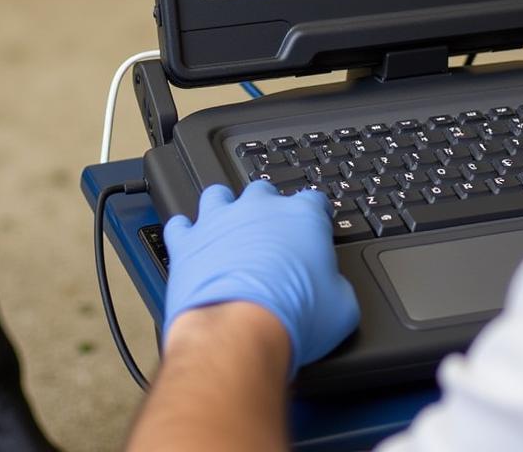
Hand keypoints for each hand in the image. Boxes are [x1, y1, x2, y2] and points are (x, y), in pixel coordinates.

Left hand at [163, 181, 359, 375]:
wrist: (240, 330)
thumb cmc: (292, 316)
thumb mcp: (342, 308)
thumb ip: (338, 286)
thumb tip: (335, 291)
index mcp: (301, 217)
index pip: (314, 200)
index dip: (316, 214)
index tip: (315, 225)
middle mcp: (258, 209)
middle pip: (263, 191)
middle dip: (267, 207)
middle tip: (271, 234)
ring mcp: (219, 221)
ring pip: (218, 196)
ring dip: (223, 209)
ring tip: (227, 230)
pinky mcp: (188, 241)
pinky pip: (180, 226)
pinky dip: (185, 234)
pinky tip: (191, 244)